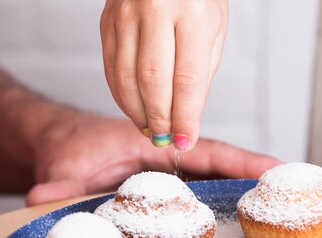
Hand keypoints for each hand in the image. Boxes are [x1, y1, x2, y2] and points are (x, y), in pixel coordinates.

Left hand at [25, 112, 279, 205]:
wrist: (58, 148)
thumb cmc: (70, 146)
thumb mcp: (65, 164)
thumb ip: (59, 182)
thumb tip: (42, 198)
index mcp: (159, 148)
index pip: (211, 153)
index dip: (246, 162)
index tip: (279, 171)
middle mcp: (171, 164)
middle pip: (224, 172)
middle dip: (258, 184)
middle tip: (295, 201)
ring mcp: (170, 183)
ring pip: (214, 189)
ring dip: (244, 201)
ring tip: (281, 219)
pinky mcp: (163, 200)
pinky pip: (197, 206)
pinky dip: (219, 214)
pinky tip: (236, 231)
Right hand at [100, 0, 227, 150]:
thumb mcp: (214, 30)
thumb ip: (201, 73)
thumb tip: (186, 116)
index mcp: (192, 12)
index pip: (187, 79)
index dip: (185, 117)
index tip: (186, 141)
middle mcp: (155, 9)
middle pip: (152, 80)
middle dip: (160, 119)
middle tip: (167, 140)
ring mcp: (125, 14)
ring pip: (125, 77)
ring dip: (138, 112)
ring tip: (152, 129)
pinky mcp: (107, 20)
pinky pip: (110, 67)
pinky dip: (121, 95)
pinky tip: (135, 108)